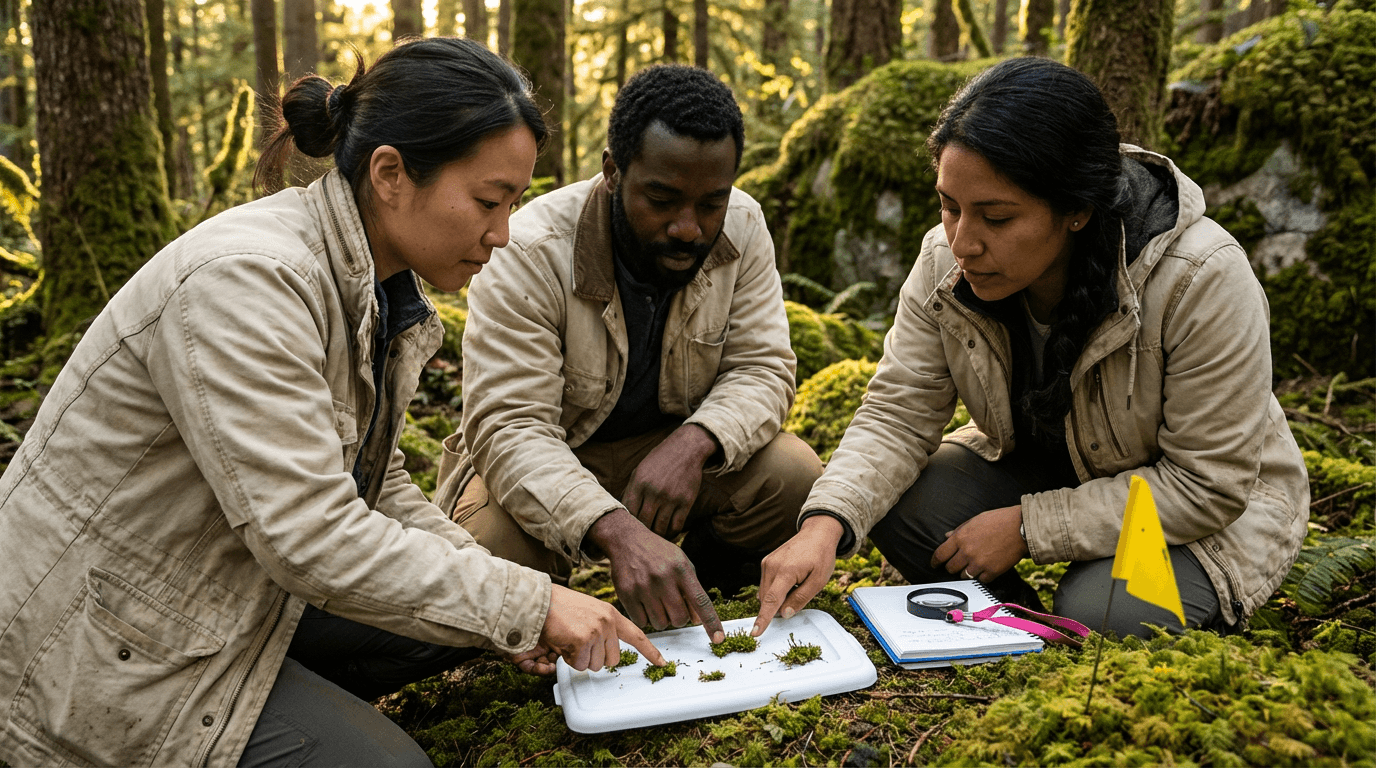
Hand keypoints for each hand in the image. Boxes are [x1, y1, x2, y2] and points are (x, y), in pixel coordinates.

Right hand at [519, 584, 665, 674]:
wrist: (540, 601)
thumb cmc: (560, 608)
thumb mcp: (590, 612)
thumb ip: (603, 628)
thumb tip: (608, 652)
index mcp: (611, 614)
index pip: (637, 635)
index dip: (650, 651)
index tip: (662, 662)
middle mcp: (607, 622)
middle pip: (612, 660)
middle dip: (595, 658)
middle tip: (579, 643)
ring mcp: (596, 631)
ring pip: (595, 665)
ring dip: (580, 659)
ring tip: (570, 640)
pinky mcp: (583, 641)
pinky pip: (580, 665)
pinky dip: (569, 660)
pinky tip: (563, 643)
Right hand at [587, 509, 725, 642]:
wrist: (627, 540)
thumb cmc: (659, 554)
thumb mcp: (681, 564)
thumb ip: (692, 590)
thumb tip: (698, 621)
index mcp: (681, 569)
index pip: (700, 600)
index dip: (711, 622)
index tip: (719, 639)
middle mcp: (663, 578)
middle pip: (679, 619)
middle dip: (679, 618)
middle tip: (672, 606)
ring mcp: (643, 586)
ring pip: (661, 624)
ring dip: (662, 619)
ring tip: (657, 602)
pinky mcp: (626, 593)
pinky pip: (642, 622)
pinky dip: (645, 618)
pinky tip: (644, 603)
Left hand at [622, 424, 716, 538]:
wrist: (686, 449)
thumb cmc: (660, 460)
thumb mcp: (640, 470)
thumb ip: (631, 491)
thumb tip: (623, 513)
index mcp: (639, 483)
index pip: (629, 512)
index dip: (628, 523)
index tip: (630, 527)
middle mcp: (654, 492)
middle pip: (643, 523)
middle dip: (642, 532)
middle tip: (642, 536)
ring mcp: (670, 498)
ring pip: (660, 528)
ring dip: (657, 535)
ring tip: (655, 537)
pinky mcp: (686, 502)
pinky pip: (677, 526)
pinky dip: (672, 534)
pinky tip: (669, 533)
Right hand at [752, 515, 842, 636]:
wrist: (817, 533)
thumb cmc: (821, 556)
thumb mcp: (819, 581)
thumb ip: (801, 598)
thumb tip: (785, 614)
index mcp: (787, 571)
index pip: (771, 600)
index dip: (763, 619)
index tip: (755, 632)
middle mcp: (772, 566)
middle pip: (768, 599)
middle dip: (778, 606)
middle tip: (799, 593)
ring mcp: (767, 563)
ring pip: (766, 593)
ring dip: (778, 597)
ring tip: (797, 583)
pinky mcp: (766, 562)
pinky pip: (766, 584)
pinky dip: (776, 589)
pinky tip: (790, 580)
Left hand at [931, 505, 1026, 582]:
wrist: (1021, 528)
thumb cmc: (1000, 520)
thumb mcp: (975, 520)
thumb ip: (959, 530)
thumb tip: (947, 537)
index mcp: (961, 538)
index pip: (940, 555)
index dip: (935, 561)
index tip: (935, 564)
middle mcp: (967, 552)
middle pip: (950, 568)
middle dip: (951, 566)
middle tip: (956, 564)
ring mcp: (979, 563)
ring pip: (964, 576)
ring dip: (966, 572)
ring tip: (973, 565)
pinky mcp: (992, 572)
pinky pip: (980, 580)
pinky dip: (981, 576)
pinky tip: (985, 568)